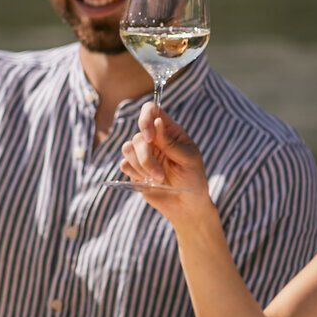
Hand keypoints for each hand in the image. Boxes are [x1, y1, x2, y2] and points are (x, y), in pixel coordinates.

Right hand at [119, 103, 213, 220]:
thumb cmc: (193, 179)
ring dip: (142, 166)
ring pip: (127, 148)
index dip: (145, 118)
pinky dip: (136, 174)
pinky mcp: (134, 168)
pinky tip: (149, 182)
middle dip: (146, 157)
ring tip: (158, 179)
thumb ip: (171, 142)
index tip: (149, 137)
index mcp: (169, 131)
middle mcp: (154, 139)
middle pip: (137, 135)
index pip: (151, 110)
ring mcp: (143, 153)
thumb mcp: (188, 159)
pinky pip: (124, 164)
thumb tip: (157, 121)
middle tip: (159, 175)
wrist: (185, 206)